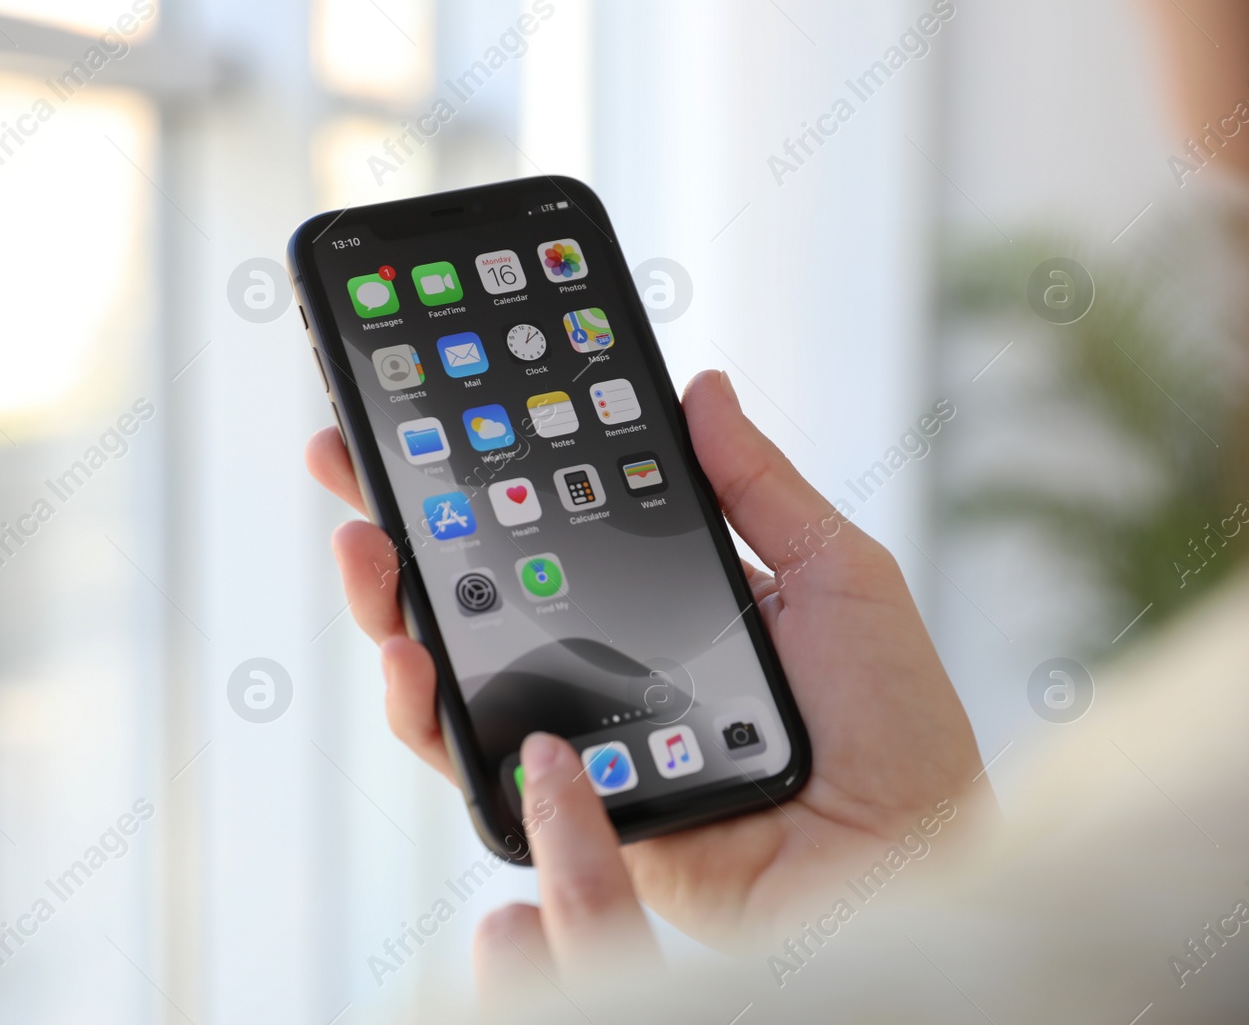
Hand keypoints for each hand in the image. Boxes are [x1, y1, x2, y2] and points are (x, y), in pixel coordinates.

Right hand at [305, 369, 989, 970]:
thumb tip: (700, 390)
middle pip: (476, 587)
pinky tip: (412, 658)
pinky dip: (426, 712)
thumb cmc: (893, 728)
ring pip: (451, 669)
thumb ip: (758, 488)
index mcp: (663, 598)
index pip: (548, 523)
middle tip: (346, 460)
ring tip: (366, 550)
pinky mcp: (566, 804)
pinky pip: (473, 759)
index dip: (483, 474)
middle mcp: (606, 659)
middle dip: (400, 524)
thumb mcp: (835, 577)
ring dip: (388, 607)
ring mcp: (578, 731)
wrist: (902, 858)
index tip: (429, 416)